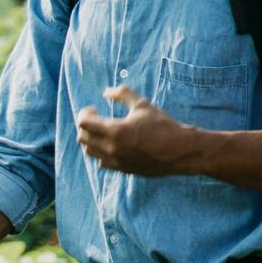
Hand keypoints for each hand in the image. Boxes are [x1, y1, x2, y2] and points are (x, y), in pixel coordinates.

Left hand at [76, 86, 197, 175]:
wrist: (179, 151)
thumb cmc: (162, 125)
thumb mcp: (143, 104)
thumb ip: (122, 94)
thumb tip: (106, 92)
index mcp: (115, 131)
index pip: (84, 123)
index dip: (85, 113)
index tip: (95, 109)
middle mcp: (111, 148)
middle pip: (82, 138)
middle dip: (85, 126)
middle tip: (96, 118)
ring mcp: (116, 161)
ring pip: (90, 152)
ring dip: (91, 140)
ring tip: (103, 131)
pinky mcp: (122, 170)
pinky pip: (101, 162)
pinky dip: (101, 152)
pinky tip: (112, 144)